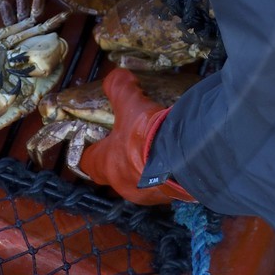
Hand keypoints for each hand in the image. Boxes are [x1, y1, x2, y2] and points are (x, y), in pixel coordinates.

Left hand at [76, 68, 194, 204]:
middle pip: (113, 174)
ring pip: (138, 182)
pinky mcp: (168, 197)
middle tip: (130, 142)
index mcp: (107, 164)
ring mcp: (146, 194)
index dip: (90, 150)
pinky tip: (173, 158)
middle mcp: (123, 185)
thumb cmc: (148, 134)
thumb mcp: (131, 103)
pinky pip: (161, 186)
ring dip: (143, 168)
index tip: (96, 141)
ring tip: (155, 149)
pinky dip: (164, 174)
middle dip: (120, 159)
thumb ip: (119, 87)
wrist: (186, 158)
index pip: (87, 162)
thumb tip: (117, 76)